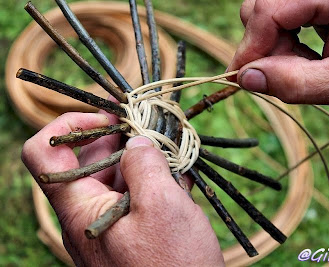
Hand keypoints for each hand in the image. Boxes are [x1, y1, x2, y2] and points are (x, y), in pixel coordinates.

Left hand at [22, 112, 223, 265]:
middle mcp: (90, 214)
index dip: (68, 125)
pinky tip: (179, 173)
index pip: (45, 155)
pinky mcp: (134, 230)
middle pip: (91, 159)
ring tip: (173, 146)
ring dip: (145, 157)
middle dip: (121, 136)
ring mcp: (113, 222)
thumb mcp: (162, 208)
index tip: (108, 116)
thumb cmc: (175, 266)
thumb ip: (145, 166)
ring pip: (120, 175)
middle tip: (152, 123)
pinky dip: (155, 178)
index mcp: (81, 209)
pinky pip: (138, 194)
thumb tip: (136, 141)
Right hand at [228, 0, 328, 109]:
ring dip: (273, 44)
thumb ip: (297, 83)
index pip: (270, 10)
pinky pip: (281, 11)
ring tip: (303, 66)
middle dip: (264, 47)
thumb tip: (247, 78)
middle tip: (283, 75)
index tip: (240, 80)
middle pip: (263, 6)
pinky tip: (305, 54)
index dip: (251, 48)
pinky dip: (284, 38)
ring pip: (267, 9)